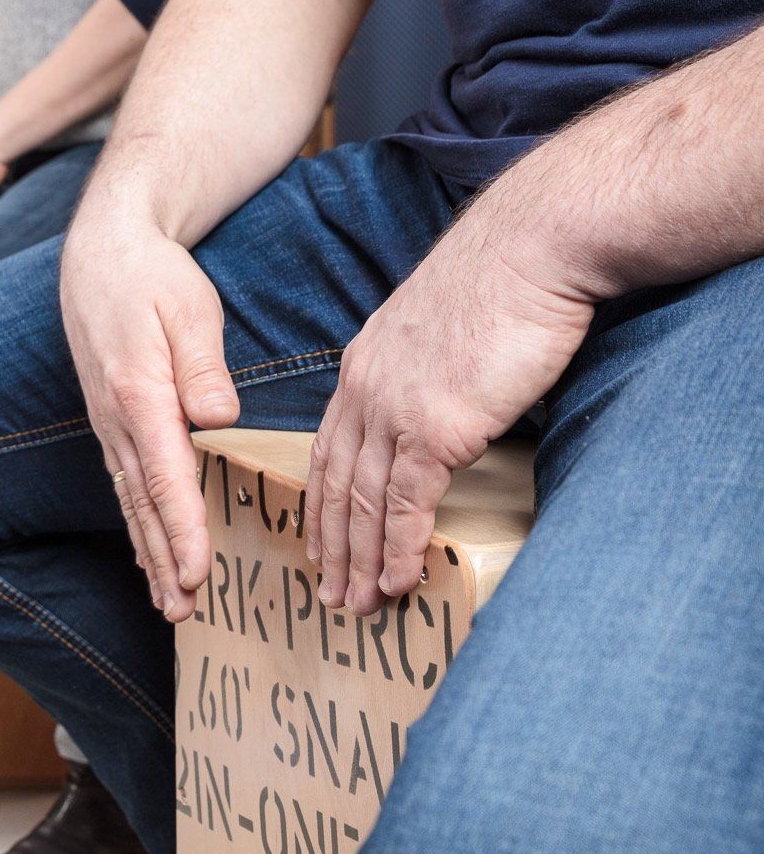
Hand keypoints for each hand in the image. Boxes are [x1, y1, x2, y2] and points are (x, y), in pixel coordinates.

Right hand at [61, 211, 240, 621]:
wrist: (102, 255)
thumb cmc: (151, 277)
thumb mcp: (188, 307)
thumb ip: (202, 365)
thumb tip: (219, 418)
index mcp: (139, 394)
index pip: (166, 474)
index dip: (182, 528)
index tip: (197, 571)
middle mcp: (117, 420)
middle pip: (144, 503)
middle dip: (164, 560)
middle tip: (184, 611)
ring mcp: (110, 425)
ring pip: (131, 502)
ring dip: (150, 556)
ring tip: (168, 604)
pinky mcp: (112, 424)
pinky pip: (125, 486)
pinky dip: (139, 527)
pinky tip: (151, 558)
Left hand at [304, 240, 593, 616]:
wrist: (533, 248)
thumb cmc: (503, 281)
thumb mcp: (439, 327)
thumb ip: (424, 371)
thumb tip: (444, 405)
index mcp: (362, 367)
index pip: (329, 449)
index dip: (322, 501)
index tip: (319, 540)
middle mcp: (364, 392)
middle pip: (335, 484)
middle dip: (330, 545)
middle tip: (328, 592)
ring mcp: (395, 411)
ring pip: (364, 503)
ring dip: (360, 561)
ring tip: (359, 605)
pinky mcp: (434, 428)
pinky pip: (406, 504)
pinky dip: (399, 549)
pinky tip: (398, 582)